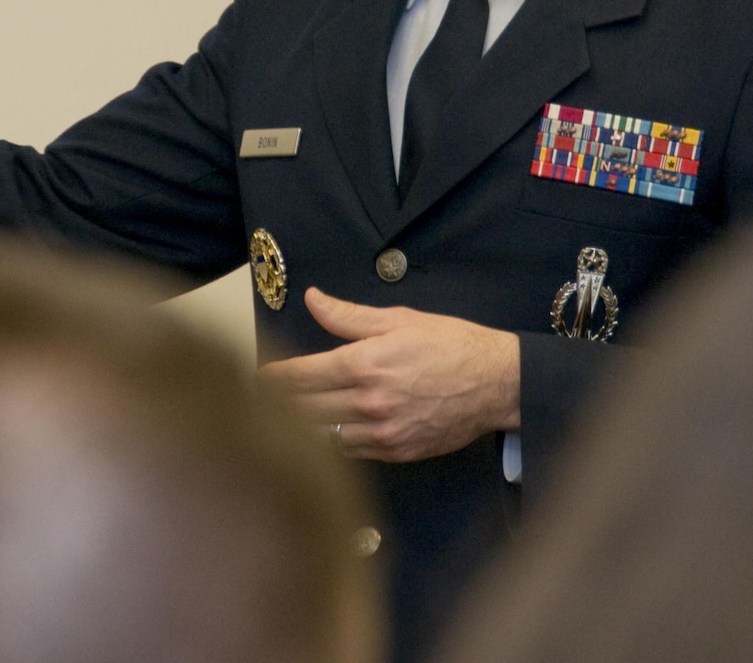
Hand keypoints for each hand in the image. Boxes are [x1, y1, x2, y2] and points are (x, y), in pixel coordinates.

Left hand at [258, 287, 519, 462]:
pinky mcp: (396, 452)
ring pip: (323, 435)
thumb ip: (348, 316)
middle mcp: (369, 402)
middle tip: (258, 399)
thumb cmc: (451, 345)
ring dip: (301, 427)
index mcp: (365, 363)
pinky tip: (326, 431)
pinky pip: (351, 451)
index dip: (272, 377)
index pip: (301, 375)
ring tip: (283, 418)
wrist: (496, 383)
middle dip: (277, 404)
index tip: (257, 376)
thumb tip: (313, 299)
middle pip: (304, 408)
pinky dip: (334, 442)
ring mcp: (382, 433)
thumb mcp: (399, 319)